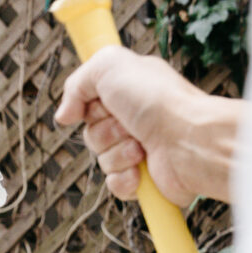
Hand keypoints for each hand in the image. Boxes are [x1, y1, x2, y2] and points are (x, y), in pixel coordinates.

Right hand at [55, 45, 244, 205]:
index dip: (89, 105)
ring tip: (141, 147)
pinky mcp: (144, 180)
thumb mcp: (109, 67)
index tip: (102, 101)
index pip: (88, 103)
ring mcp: (139, 151)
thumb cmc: (157, 99)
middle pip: (91, 134)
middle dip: (105, 131)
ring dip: (117, 154)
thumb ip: (78, 82)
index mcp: (127, 92)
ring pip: (102, 161)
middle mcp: (133, 120)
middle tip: (128, 124)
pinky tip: (140, 171)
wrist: (188, 140)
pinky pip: (114, 186)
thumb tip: (63, 115)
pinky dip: (124, 180)